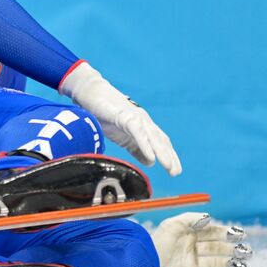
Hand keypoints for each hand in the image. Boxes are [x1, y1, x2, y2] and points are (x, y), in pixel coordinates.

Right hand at [58, 61, 181, 175]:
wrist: (90, 94)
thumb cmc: (104, 114)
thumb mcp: (122, 136)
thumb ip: (137, 149)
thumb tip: (151, 162)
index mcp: (143, 126)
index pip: (160, 142)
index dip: (168, 155)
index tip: (175, 170)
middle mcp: (143, 121)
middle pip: (160, 140)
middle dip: (169, 156)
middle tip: (175, 172)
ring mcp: (136, 118)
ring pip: (152, 137)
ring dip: (162, 152)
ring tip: (168, 167)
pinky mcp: (125, 116)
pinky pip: (138, 133)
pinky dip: (146, 145)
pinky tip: (151, 157)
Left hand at [151, 212, 251, 266]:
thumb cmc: (157, 244)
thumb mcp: (172, 225)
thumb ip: (191, 218)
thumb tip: (208, 217)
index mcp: (188, 235)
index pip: (212, 232)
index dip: (226, 233)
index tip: (240, 234)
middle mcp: (191, 249)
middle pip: (218, 248)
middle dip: (233, 249)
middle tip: (245, 251)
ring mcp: (193, 265)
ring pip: (218, 264)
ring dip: (233, 264)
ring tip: (242, 264)